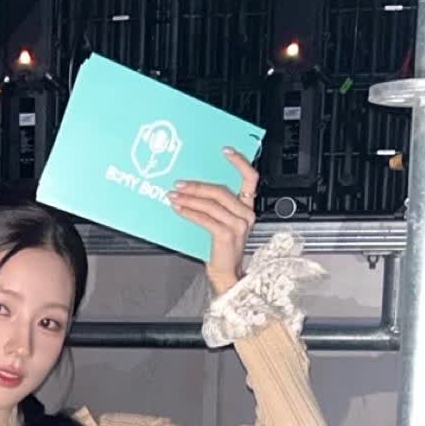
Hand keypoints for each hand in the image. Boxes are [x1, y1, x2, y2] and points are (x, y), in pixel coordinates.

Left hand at [169, 147, 258, 296]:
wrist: (226, 274)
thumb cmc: (222, 249)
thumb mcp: (222, 223)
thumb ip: (215, 206)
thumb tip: (193, 189)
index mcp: (247, 207)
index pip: (250, 178)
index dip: (239, 162)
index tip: (226, 151)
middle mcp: (246, 214)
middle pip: (221, 190)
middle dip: (197, 185)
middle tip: (179, 184)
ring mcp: (238, 224)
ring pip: (211, 203)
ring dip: (189, 198)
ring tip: (174, 196)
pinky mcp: (226, 234)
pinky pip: (205, 218)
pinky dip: (189, 212)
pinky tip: (179, 209)